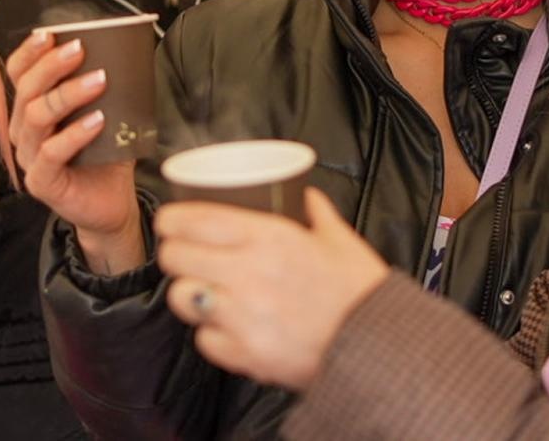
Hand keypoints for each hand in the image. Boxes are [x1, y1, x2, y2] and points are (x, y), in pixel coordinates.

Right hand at [7, 29, 142, 273]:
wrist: (112, 203)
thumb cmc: (106, 155)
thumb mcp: (106, 112)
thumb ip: (104, 86)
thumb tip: (124, 49)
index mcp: (32, 109)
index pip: (19, 74)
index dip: (30, 52)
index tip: (50, 33)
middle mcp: (24, 131)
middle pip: (26, 90)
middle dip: (51, 65)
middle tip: (80, 50)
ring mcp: (29, 158)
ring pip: (36, 116)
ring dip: (68, 94)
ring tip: (99, 80)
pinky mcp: (41, 183)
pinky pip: (51, 153)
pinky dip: (75, 134)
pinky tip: (98, 121)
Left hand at [157, 189, 389, 389]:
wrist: (379, 347)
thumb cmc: (361, 291)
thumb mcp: (341, 240)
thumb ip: (318, 213)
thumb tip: (307, 194)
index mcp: (269, 237)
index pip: (195, 219)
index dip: (171, 219)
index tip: (169, 221)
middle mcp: (247, 273)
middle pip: (176, 257)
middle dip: (175, 254)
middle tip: (184, 255)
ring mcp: (242, 315)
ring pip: (181, 297)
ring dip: (188, 293)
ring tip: (202, 292)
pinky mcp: (244, 353)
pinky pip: (204, 340)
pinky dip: (211, 334)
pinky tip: (227, 327)